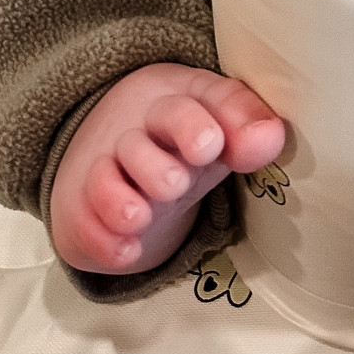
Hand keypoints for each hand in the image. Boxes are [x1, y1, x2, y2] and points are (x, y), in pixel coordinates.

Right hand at [49, 63, 283, 274]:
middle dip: (155, 166)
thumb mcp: (220, 127)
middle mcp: (137, 135)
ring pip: (103, 179)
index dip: (195, 124)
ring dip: (120, 201)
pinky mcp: (85, 208)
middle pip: (137, 142)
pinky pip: (84, 222)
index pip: (185, 103)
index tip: (211, 146)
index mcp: (177, 104)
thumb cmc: (183, 139)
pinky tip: (126, 250)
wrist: (119, 154)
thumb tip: (269, 136)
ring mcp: (108, 171)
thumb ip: (246, 128)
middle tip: (174, 185)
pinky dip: (103, 239)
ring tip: (139, 216)